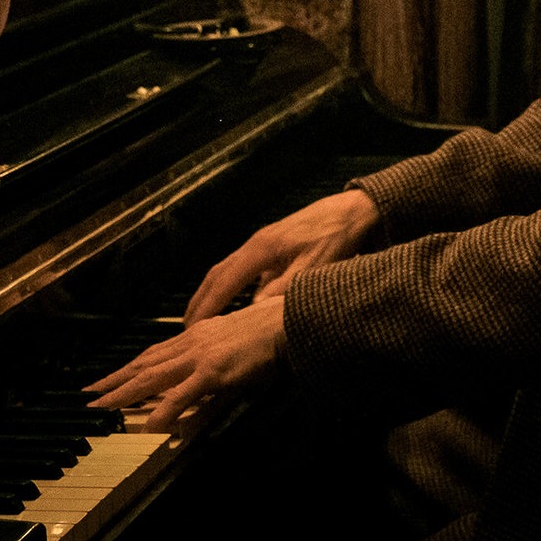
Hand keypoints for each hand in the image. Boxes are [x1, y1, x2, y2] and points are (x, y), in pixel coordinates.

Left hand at [86, 295, 286, 431]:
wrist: (290, 320)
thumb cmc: (271, 329)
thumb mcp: (237, 343)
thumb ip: (218, 358)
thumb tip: (205, 377)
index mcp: (199, 334)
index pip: (155, 352)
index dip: (130, 366)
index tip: (110, 377)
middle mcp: (193, 341)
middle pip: (145, 363)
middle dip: (115, 380)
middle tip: (90, 394)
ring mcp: (201, 355)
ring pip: (152, 377)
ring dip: (124, 393)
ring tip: (102, 407)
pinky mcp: (214, 371)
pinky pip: (181, 395)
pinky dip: (162, 411)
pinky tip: (148, 425)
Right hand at [183, 189, 380, 324]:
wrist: (354, 211)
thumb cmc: (335, 238)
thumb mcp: (311, 270)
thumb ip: (281, 290)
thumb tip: (253, 310)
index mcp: (262, 249)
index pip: (223, 282)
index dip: (206, 307)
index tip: (191, 329)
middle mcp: (257, 243)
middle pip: (218, 273)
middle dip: (200, 301)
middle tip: (186, 328)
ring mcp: (264, 243)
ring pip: (229, 269)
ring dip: (214, 293)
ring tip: (204, 319)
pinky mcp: (274, 245)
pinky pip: (245, 268)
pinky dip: (233, 286)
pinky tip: (239, 304)